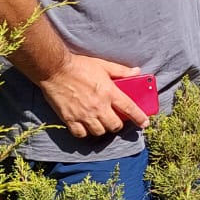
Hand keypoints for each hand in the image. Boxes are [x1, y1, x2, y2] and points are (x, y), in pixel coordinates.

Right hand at [35, 54, 149, 138]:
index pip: (129, 109)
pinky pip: (81, 134)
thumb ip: (121, 71)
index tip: (144, 123)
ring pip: (99, 132)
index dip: (139, 118)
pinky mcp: (70, 119)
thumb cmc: (80, 66)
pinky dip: (85, 133)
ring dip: (102, 129)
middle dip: (118, 125)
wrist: (55, 69)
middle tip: (115, 120)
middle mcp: (98, 106)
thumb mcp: (104, 65)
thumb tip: (137, 72)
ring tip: (100, 122)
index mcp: (109, 92)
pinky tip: (86, 126)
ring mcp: (84, 114)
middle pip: (114, 125)